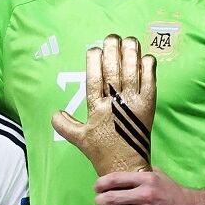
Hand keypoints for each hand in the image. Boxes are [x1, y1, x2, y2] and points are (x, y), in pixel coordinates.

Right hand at [52, 33, 156, 181]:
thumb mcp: (79, 139)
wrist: (127, 166)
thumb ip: (65, 125)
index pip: (94, 79)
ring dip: (131, 53)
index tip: (94, 49)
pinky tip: (145, 57)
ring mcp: (134, 104)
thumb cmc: (102, 153)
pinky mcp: (148, 106)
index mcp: (97, 109)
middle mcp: (115, 104)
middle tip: (112, 37)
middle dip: (113, 50)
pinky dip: (148, 68)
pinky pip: (150, 82)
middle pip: (113, 71)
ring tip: (128, 40)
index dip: (94, 61)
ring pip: (132, 72)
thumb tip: (54, 113)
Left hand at [93, 168, 204, 204]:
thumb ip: (142, 173)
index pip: (116, 179)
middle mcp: (145, 195)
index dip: (101, 184)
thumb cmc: (172, 192)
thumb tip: (124, 170)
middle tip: (99, 203)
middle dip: (100, 201)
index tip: (96, 188)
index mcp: (147, 179)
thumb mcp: (159, 175)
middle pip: (111, 198)